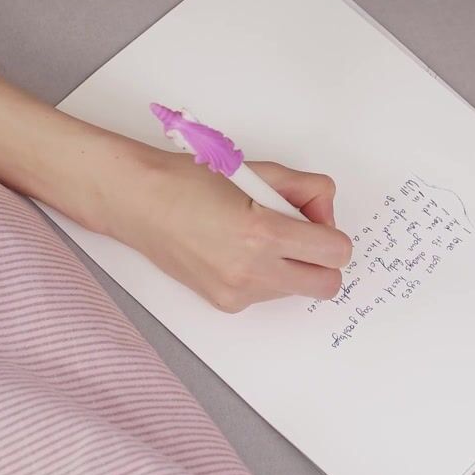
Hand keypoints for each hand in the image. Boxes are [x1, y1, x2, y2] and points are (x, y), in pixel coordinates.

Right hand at [104, 145, 351, 312]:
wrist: (139, 203)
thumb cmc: (190, 181)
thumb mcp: (258, 171)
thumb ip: (304, 190)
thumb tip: (325, 212)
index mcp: (262, 232)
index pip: (335, 251)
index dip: (333, 234)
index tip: (316, 221)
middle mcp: (252, 270)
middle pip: (328, 286)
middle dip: (323, 261)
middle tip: (300, 236)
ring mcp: (238, 292)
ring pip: (296, 289)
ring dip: (291, 266)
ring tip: (256, 237)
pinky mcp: (226, 303)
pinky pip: (267, 294)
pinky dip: (264, 274)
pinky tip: (236, 251)